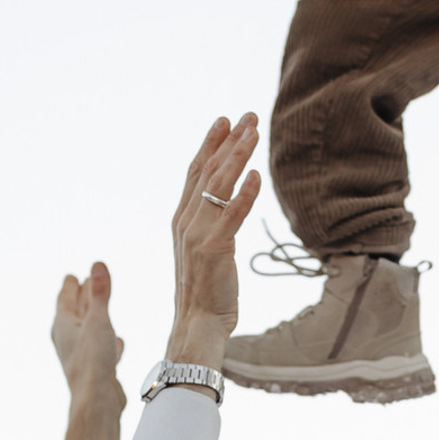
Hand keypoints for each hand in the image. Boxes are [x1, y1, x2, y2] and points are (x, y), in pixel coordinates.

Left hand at [52, 261, 125, 439]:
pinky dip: (106, 339)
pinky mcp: (94, 369)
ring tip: (101, 308)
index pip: (65, 298)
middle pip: (75, 312)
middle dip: (82, 297)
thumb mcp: (98, 321)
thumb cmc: (93, 362)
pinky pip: (99, 348)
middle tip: (88, 283)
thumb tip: (97, 265)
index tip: (74, 276)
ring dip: (94, 317)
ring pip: (87, 330)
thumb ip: (100, 293)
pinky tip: (117, 341)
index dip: (71, 286)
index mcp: (63, 325)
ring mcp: (80, 355)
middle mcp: (68, 339)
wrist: (96, 401)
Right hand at [168, 113, 260, 372]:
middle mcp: (186, 222)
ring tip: (253, 132)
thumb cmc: (206, 292)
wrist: (197, 324)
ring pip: (219, 186)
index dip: (210, 145)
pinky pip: (231, 215)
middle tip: (246, 116)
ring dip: (237, 156)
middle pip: (207, 172)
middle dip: (227, 141)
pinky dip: (244, 194)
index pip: (195, 173)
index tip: (225, 121)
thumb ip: (210, 225)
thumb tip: (225, 204)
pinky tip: (256, 175)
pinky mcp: (214, 250)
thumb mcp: (203, 251)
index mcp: (182, 220)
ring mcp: (198, 235)